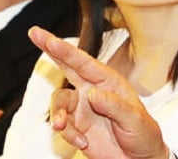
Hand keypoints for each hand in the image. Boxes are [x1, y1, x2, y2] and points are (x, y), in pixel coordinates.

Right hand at [29, 27, 169, 158]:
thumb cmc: (143, 133)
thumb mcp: (135, 119)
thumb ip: (114, 105)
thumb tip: (91, 93)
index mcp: (109, 81)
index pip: (84, 62)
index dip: (65, 49)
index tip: (49, 38)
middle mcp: (92, 90)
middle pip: (66, 66)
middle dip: (50, 49)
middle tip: (34, 33)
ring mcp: (82, 108)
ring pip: (58, 102)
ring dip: (57, 114)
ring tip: (61, 127)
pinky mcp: (76, 126)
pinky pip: (62, 126)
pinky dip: (68, 135)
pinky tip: (83, 143)